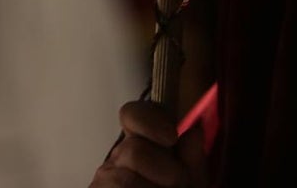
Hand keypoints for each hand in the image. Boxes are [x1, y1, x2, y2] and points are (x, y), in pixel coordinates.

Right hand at [90, 101, 206, 187]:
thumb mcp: (191, 184)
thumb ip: (193, 160)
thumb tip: (193, 130)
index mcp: (142, 144)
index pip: (133, 114)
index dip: (151, 120)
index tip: (172, 135)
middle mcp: (117, 159)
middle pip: (134, 150)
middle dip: (166, 172)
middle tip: (177, 186)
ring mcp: (102, 181)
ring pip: (125, 180)